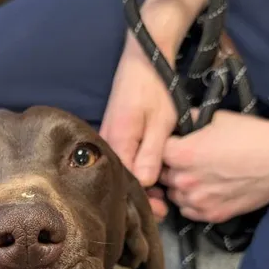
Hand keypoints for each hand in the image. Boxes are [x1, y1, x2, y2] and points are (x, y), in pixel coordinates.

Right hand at [101, 32, 177, 195]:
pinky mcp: (112, 135)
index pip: (125, 183)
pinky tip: (150, 176)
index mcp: (116, 143)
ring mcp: (106, 140)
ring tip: (160, 196)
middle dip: (140, 198)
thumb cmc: (155, 86)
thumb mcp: (161, 122)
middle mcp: (105, 145)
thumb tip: (145, 184)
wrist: (144, 55)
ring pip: (120, 172)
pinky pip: (121, 161)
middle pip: (120, 181)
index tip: (161, 212)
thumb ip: (152, 154)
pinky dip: (135, 172)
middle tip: (164, 208)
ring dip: (139, 185)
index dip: (143, 201)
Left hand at [158, 111, 268, 222]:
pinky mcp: (211, 215)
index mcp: (182, 155)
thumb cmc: (252, 135)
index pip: (156, 153)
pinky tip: (205, 191)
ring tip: (197, 176)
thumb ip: (191, 121)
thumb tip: (177, 122)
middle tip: (187, 161)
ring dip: (179, 187)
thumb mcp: (218, 118)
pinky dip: (192, 202)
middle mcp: (184, 181)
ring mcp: (197, 201)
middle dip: (170, 168)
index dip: (165, 148)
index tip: (174, 145)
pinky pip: (188, 211)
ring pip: (174, 196)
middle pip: (163, 176)